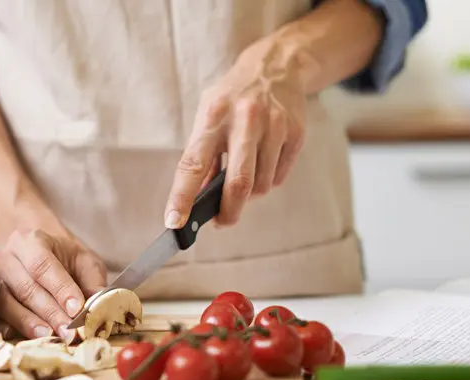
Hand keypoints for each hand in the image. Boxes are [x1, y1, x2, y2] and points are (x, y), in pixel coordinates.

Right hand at [0, 229, 106, 341]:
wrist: (37, 253)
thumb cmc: (63, 259)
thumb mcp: (85, 262)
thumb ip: (93, 282)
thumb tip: (100, 307)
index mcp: (31, 241)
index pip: (43, 265)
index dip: (60, 289)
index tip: (77, 309)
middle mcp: (6, 257)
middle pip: (25, 287)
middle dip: (49, 312)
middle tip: (69, 331)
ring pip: (5, 302)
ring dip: (28, 323)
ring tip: (49, 336)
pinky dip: (5, 328)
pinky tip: (19, 337)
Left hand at [164, 39, 307, 227]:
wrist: (276, 65)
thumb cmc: (233, 97)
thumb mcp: (209, 114)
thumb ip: (204, 154)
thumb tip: (199, 199)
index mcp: (214, 115)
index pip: (193, 164)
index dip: (182, 197)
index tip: (174, 222)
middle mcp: (244, 120)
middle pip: (238, 183)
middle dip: (229, 212)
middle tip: (222, 222)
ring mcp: (274, 126)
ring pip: (261, 185)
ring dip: (249, 194)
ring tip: (245, 177)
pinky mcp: (295, 133)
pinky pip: (278, 176)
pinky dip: (267, 179)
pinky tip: (263, 161)